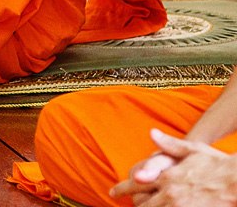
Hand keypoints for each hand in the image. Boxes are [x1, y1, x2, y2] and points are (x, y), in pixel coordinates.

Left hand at [112, 129, 236, 206]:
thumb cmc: (218, 165)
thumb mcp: (193, 150)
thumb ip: (169, 144)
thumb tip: (152, 133)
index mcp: (167, 176)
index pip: (136, 184)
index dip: (122, 189)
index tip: (113, 193)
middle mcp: (170, 194)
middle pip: (142, 204)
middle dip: (137, 205)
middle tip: (132, 203)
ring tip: (147, 206)